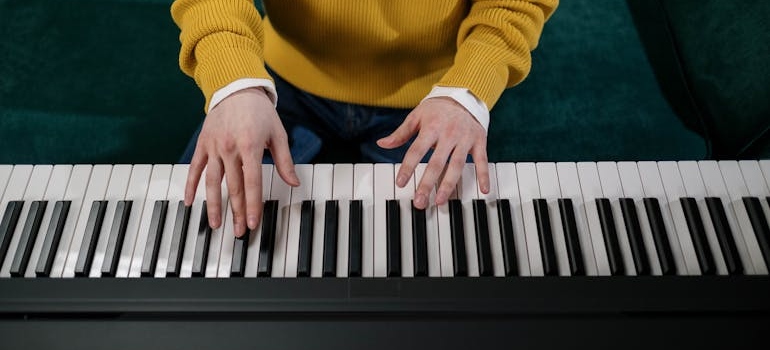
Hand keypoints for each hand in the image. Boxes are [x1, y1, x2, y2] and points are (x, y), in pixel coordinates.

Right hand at [184, 87, 298, 236]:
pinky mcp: (203, 144)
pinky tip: (189, 202)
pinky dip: (191, 185)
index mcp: (250, 147)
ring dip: (213, 205)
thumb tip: (294, 183)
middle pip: (233, 187)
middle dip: (236, 212)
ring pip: (211, 182)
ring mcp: (213, 147)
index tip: (252, 224)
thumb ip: (285, 161)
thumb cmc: (260, 112)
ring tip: (215, 224)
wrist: (236, 88)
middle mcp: (229, 148)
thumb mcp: (278, 134)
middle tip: (238, 232)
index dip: (252, 205)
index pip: (252, 183)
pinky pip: (195, 168)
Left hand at [377, 97, 488, 208]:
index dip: (408, 167)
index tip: (401, 183)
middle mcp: (448, 134)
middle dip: (427, 184)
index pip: (416, 150)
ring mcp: (465, 139)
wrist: (464, 95)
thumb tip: (382, 143)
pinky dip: (484, 175)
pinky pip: (482, 161)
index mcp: (431, 127)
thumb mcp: (416, 116)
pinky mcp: (479, 141)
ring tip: (440, 201)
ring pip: (456, 165)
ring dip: (448, 185)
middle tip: (420, 201)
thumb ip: (401, 133)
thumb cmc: (437, 109)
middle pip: (436, 163)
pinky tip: (483, 190)